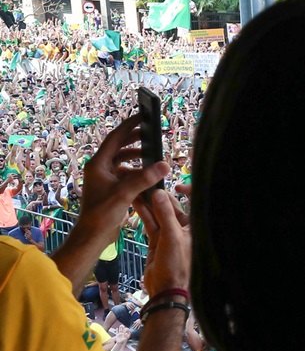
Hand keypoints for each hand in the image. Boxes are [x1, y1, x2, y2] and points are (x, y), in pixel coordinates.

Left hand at [75, 115, 168, 238]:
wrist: (93, 234)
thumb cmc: (102, 213)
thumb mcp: (125, 193)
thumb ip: (145, 178)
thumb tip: (165, 165)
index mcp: (98, 164)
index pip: (115, 138)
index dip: (129, 126)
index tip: (141, 116)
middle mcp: (100, 168)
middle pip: (118, 146)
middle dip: (134, 138)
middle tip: (150, 132)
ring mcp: (105, 178)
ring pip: (122, 159)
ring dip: (136, 155)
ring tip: (151, 152)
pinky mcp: (111, 188)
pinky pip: (125, 172)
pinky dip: (136, 169)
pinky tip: (147, 173)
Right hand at [132, 189, 190, 296]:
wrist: (165, 288)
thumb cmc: (176, 264)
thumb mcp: (171, 237)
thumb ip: (165, 215)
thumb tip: (159, 193)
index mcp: (194, 227)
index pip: (194, 204)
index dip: (189, 192)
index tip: (176, 184)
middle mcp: (183, 229)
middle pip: (173, 207)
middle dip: (161, 196)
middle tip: (148, 182)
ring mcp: (170, 234)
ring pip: (159, 214)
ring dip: (150, 203)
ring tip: (138, 189)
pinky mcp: (158, 240)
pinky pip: (151, 223)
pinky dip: (144, 214)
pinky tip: (135, 202)